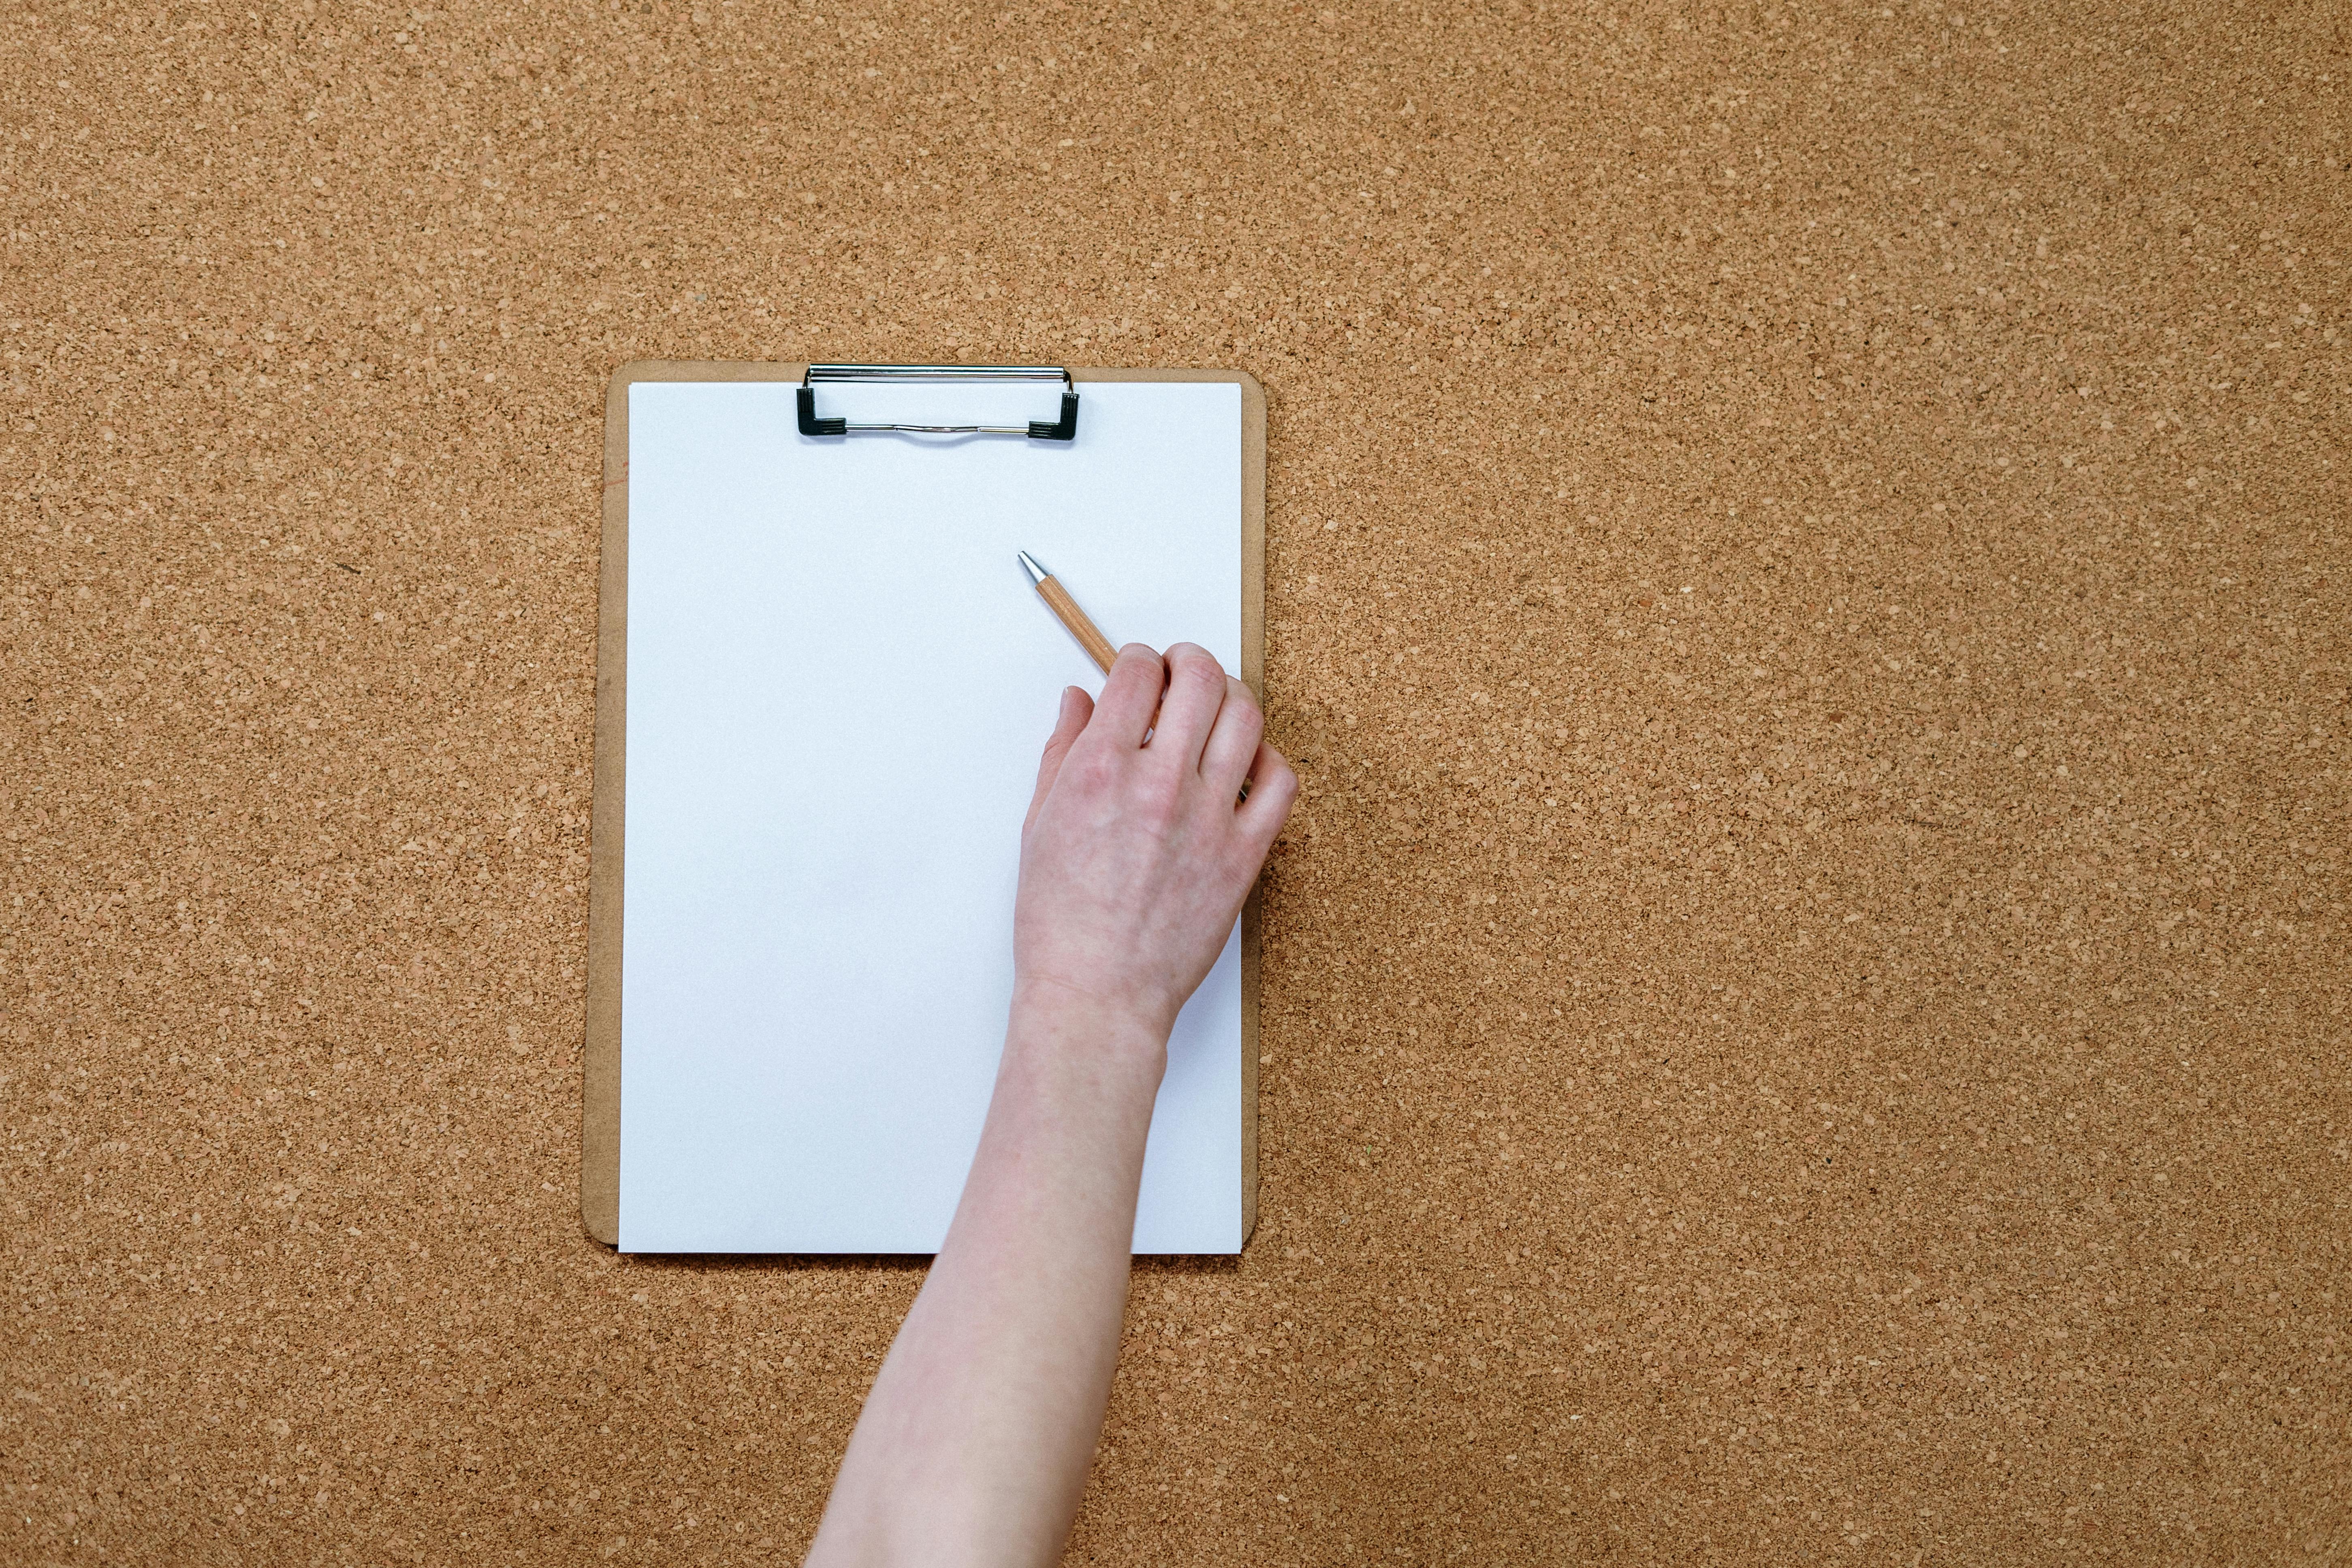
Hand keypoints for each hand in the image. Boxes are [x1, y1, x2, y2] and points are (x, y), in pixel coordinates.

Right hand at [1014, 643, 1298, 1044]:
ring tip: (1216, 707)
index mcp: (1101, 771)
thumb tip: (1081, 701)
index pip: (1135, 673)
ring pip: (1246, 717)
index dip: (1137, 659)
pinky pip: (1281, 782)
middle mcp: (1159, 784)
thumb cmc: (1060, 922)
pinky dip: (1270, 757)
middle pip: (1199, 679)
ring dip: (1231, 696)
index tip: (1137, 670)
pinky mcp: (1244, 854)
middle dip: (1188, 661)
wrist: (1098, 994)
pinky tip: (1249, 762)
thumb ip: (1063, 752)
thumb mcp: (1039, 825)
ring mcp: (1209, 818)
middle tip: (1180, 671)